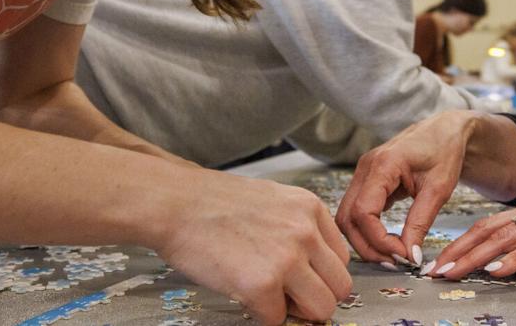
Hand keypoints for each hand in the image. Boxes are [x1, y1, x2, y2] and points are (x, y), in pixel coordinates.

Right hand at [156, 171, 351, 323]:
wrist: (174, 204)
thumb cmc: (214, 203)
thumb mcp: (273, 200)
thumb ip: (299, 229)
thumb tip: (312, 269)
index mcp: (310, 209)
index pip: (341, 258)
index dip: (319, 274)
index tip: (299, 278)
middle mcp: (306, 232)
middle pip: (340, 287)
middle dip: (315, 297)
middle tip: (287, 296)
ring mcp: (287, 259)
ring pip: (321, 309)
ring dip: (295, 311)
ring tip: (267, 297)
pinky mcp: (262, 285)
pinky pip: (277, 319)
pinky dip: (260, 314)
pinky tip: (241, 292)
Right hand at [335, 111, 477, 268]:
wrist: (445, 131)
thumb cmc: (444, 151)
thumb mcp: (438, 189)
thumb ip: (420, 222)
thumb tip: (409, 255)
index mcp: (382, 164)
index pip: (363, 212)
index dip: (379, 240)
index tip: (403, 255)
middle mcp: (365, 168)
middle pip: (347, 218)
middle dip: (367, 246)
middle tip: (395, 262)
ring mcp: (362, 174)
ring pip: (347, 217)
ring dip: (364, 241)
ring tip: (392, 256)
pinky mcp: (367, 181)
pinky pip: (356, 212)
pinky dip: (367, 231)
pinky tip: (388, 243)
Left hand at [423, 176, 515, 278]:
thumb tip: (513, 251)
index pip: (486, 226)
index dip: (461, 243)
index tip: (440, 260)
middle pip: (487, 231)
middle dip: (458, 251)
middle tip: (434, 270)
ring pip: (504, 238)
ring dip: (475, 257)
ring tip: (454, 271)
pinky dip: (514, 259)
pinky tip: (498, 270)